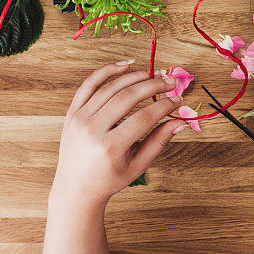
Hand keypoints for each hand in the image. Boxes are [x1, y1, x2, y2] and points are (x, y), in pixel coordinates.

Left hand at [49, 61, 186, 209]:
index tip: (179, 100)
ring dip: (135, 77)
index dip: (165, 106)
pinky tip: (125, 65)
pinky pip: (88, 85)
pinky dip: (106, 71)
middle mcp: (92, 130)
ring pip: (110, 87)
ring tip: (154, 74)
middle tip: (171, 82)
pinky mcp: (71, 113)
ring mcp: (79, 119)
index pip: (144, 118)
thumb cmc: (109, 179)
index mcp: (110, 148)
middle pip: (128, 97)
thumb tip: (182, 122)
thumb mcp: (138, 165)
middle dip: (154, 86)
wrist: (76, 188)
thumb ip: (159, 141)